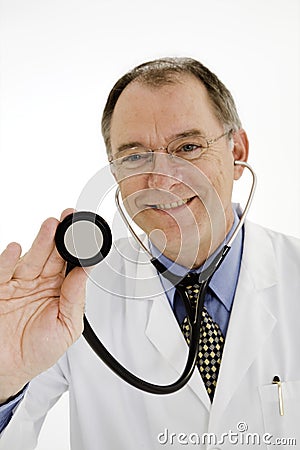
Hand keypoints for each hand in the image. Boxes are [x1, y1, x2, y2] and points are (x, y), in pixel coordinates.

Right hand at [0, 209, 87, 402]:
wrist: (9, 369)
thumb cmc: (38, 351)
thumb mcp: (67, 327)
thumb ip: (76, 298)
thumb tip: (86, 272)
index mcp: (59, 290)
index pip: (69, 263)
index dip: (77, 247)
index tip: (84, 233)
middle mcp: (40, 283)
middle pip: (52, 255)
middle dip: (60, 237)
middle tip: (68, 220)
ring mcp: (19, 284)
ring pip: (32, 258)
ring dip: (41, 241)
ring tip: (51, 227)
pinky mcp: (1, 289)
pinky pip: (4, 272)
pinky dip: (8, 259)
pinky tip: (16, 249)